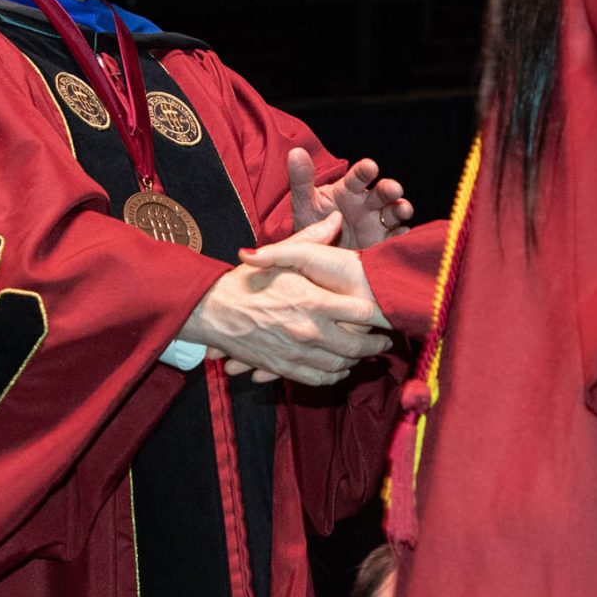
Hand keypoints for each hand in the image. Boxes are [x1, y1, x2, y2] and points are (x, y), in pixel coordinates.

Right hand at [183, 215, 390, 386]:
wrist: (213, 311)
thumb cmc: (247, 282)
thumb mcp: (282, 257)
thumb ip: (312, 239)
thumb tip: (336, 217)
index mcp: (313, 301)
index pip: (361, 314)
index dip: (377, 317)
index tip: (382, 316)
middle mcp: (309, 331)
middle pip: (357, 346)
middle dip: (374, 345)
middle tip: (382, 342)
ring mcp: (297, 353)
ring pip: (340, 365)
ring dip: (356, 362)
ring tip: (363, 354)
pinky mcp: (285, 368)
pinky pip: (319, 378)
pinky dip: (334, 375)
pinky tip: (338, 367)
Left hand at [288, 147, 413, 248]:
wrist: (315, 256)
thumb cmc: (312, 224)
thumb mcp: (304, 203)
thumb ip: (301, 179)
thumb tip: (295, 152)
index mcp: (348, 190)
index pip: (358, 177)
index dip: (365, 171)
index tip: (370, 166)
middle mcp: (367, 203)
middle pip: (381, 193)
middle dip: (389, 189)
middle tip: (394, 189)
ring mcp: (377, 222)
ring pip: (393, 212)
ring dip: (400, 209)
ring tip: (403, 209)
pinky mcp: (382, 241)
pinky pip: (394, 237)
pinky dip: (401, 235)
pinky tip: (402, 233)